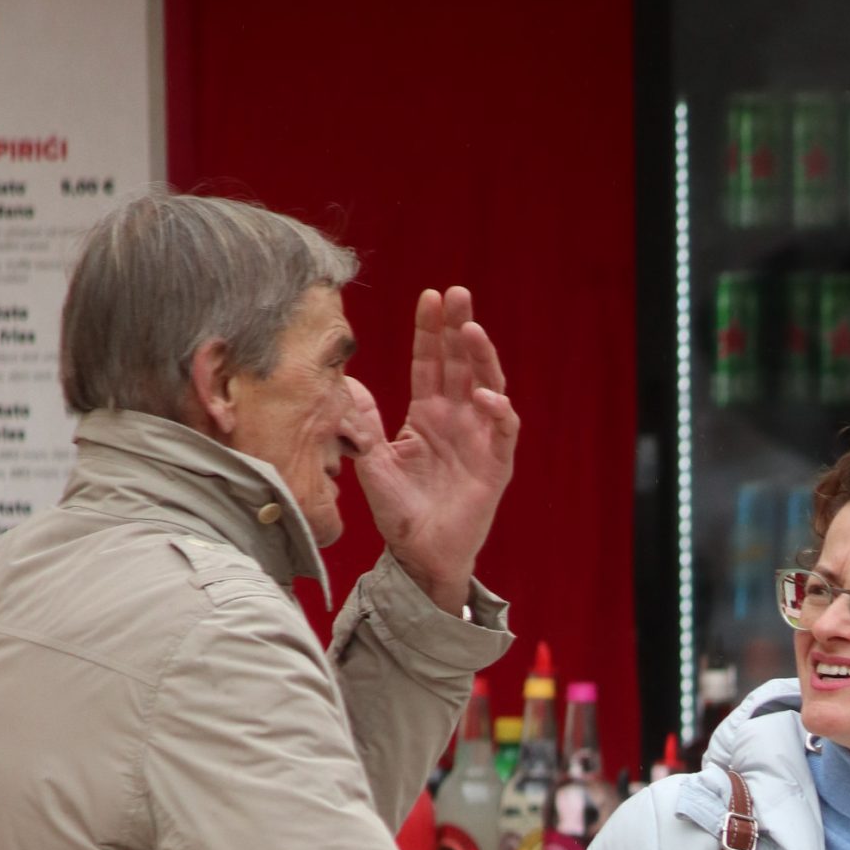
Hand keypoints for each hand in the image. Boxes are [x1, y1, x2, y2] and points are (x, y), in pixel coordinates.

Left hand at [346, 287, 518, 612]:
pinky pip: (503, 430)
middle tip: (457, 293)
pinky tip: (483, 394)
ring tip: (470, 329)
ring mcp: (478, 440)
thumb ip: (363, 422)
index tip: (428, 297)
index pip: (430, 363)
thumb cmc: (399, 513)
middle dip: (459, 327)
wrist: (419, 557)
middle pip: (461, 364)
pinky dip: (497, 410)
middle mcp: (456, 421)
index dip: (429, 331)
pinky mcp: (495, 465)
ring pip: (487, 385)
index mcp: (427, 416)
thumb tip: (346, 382)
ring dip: (481, 357)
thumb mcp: (372, 460)